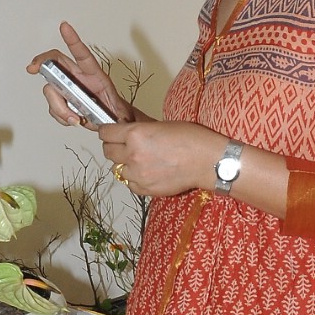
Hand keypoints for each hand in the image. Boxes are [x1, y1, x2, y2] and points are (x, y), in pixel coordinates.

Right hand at [26, 22, 134, 128]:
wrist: (111, 122)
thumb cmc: (114, 112)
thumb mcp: (116, 111)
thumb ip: (106, 115)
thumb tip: (92, 121)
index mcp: (94, 74)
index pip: (82, 54)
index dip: (72, 39)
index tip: (64, 27)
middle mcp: (78, 77)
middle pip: (55, 62)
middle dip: (41, 62)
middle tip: (33, 68)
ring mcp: (69, 88)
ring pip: (51, 90)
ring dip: (59, 107)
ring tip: (75, 118)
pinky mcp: (64, 100)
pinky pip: (53, 107)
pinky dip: (60, 115)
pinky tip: (72, 119)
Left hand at [97, 120, 225, 197]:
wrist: (208, 161)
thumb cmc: (191, 139)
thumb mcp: (161, 125)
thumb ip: (140, 130)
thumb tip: (127, 131)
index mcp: (135, 134)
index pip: (106, 133)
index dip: (107, 131)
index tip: (110, 132)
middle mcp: (133, 154)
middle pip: (108, 152)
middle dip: (114, 147)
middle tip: (123, 145)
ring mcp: (138, 174)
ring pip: (118, 169)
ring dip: (125, 164)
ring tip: (140, 161)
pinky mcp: (146, 189)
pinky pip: (130, 184)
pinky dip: (134, 179)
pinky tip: (147, 172)